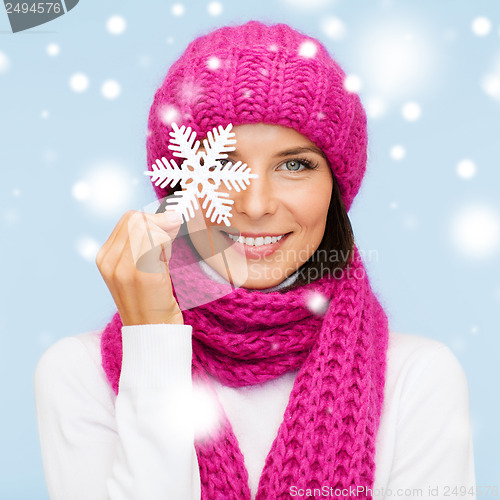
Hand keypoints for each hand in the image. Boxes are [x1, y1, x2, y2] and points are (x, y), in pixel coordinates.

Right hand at [95, 210, 183, 325]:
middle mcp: (108, 261)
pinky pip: (157, 239)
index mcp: (105, 257)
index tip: (167, 233)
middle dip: (159, 223)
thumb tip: (169, 216)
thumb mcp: (140, 267)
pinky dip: (167, 245)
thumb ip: (145, 242)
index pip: (129, 218)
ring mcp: (122, 268)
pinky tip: (166, 264)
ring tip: (165, 257)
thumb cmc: (152, 298)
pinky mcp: (141, 274)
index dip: (152, 220)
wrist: (153, 332)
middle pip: (136, 218)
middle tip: (171, 240)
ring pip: (146, 225)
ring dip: (164, 235)